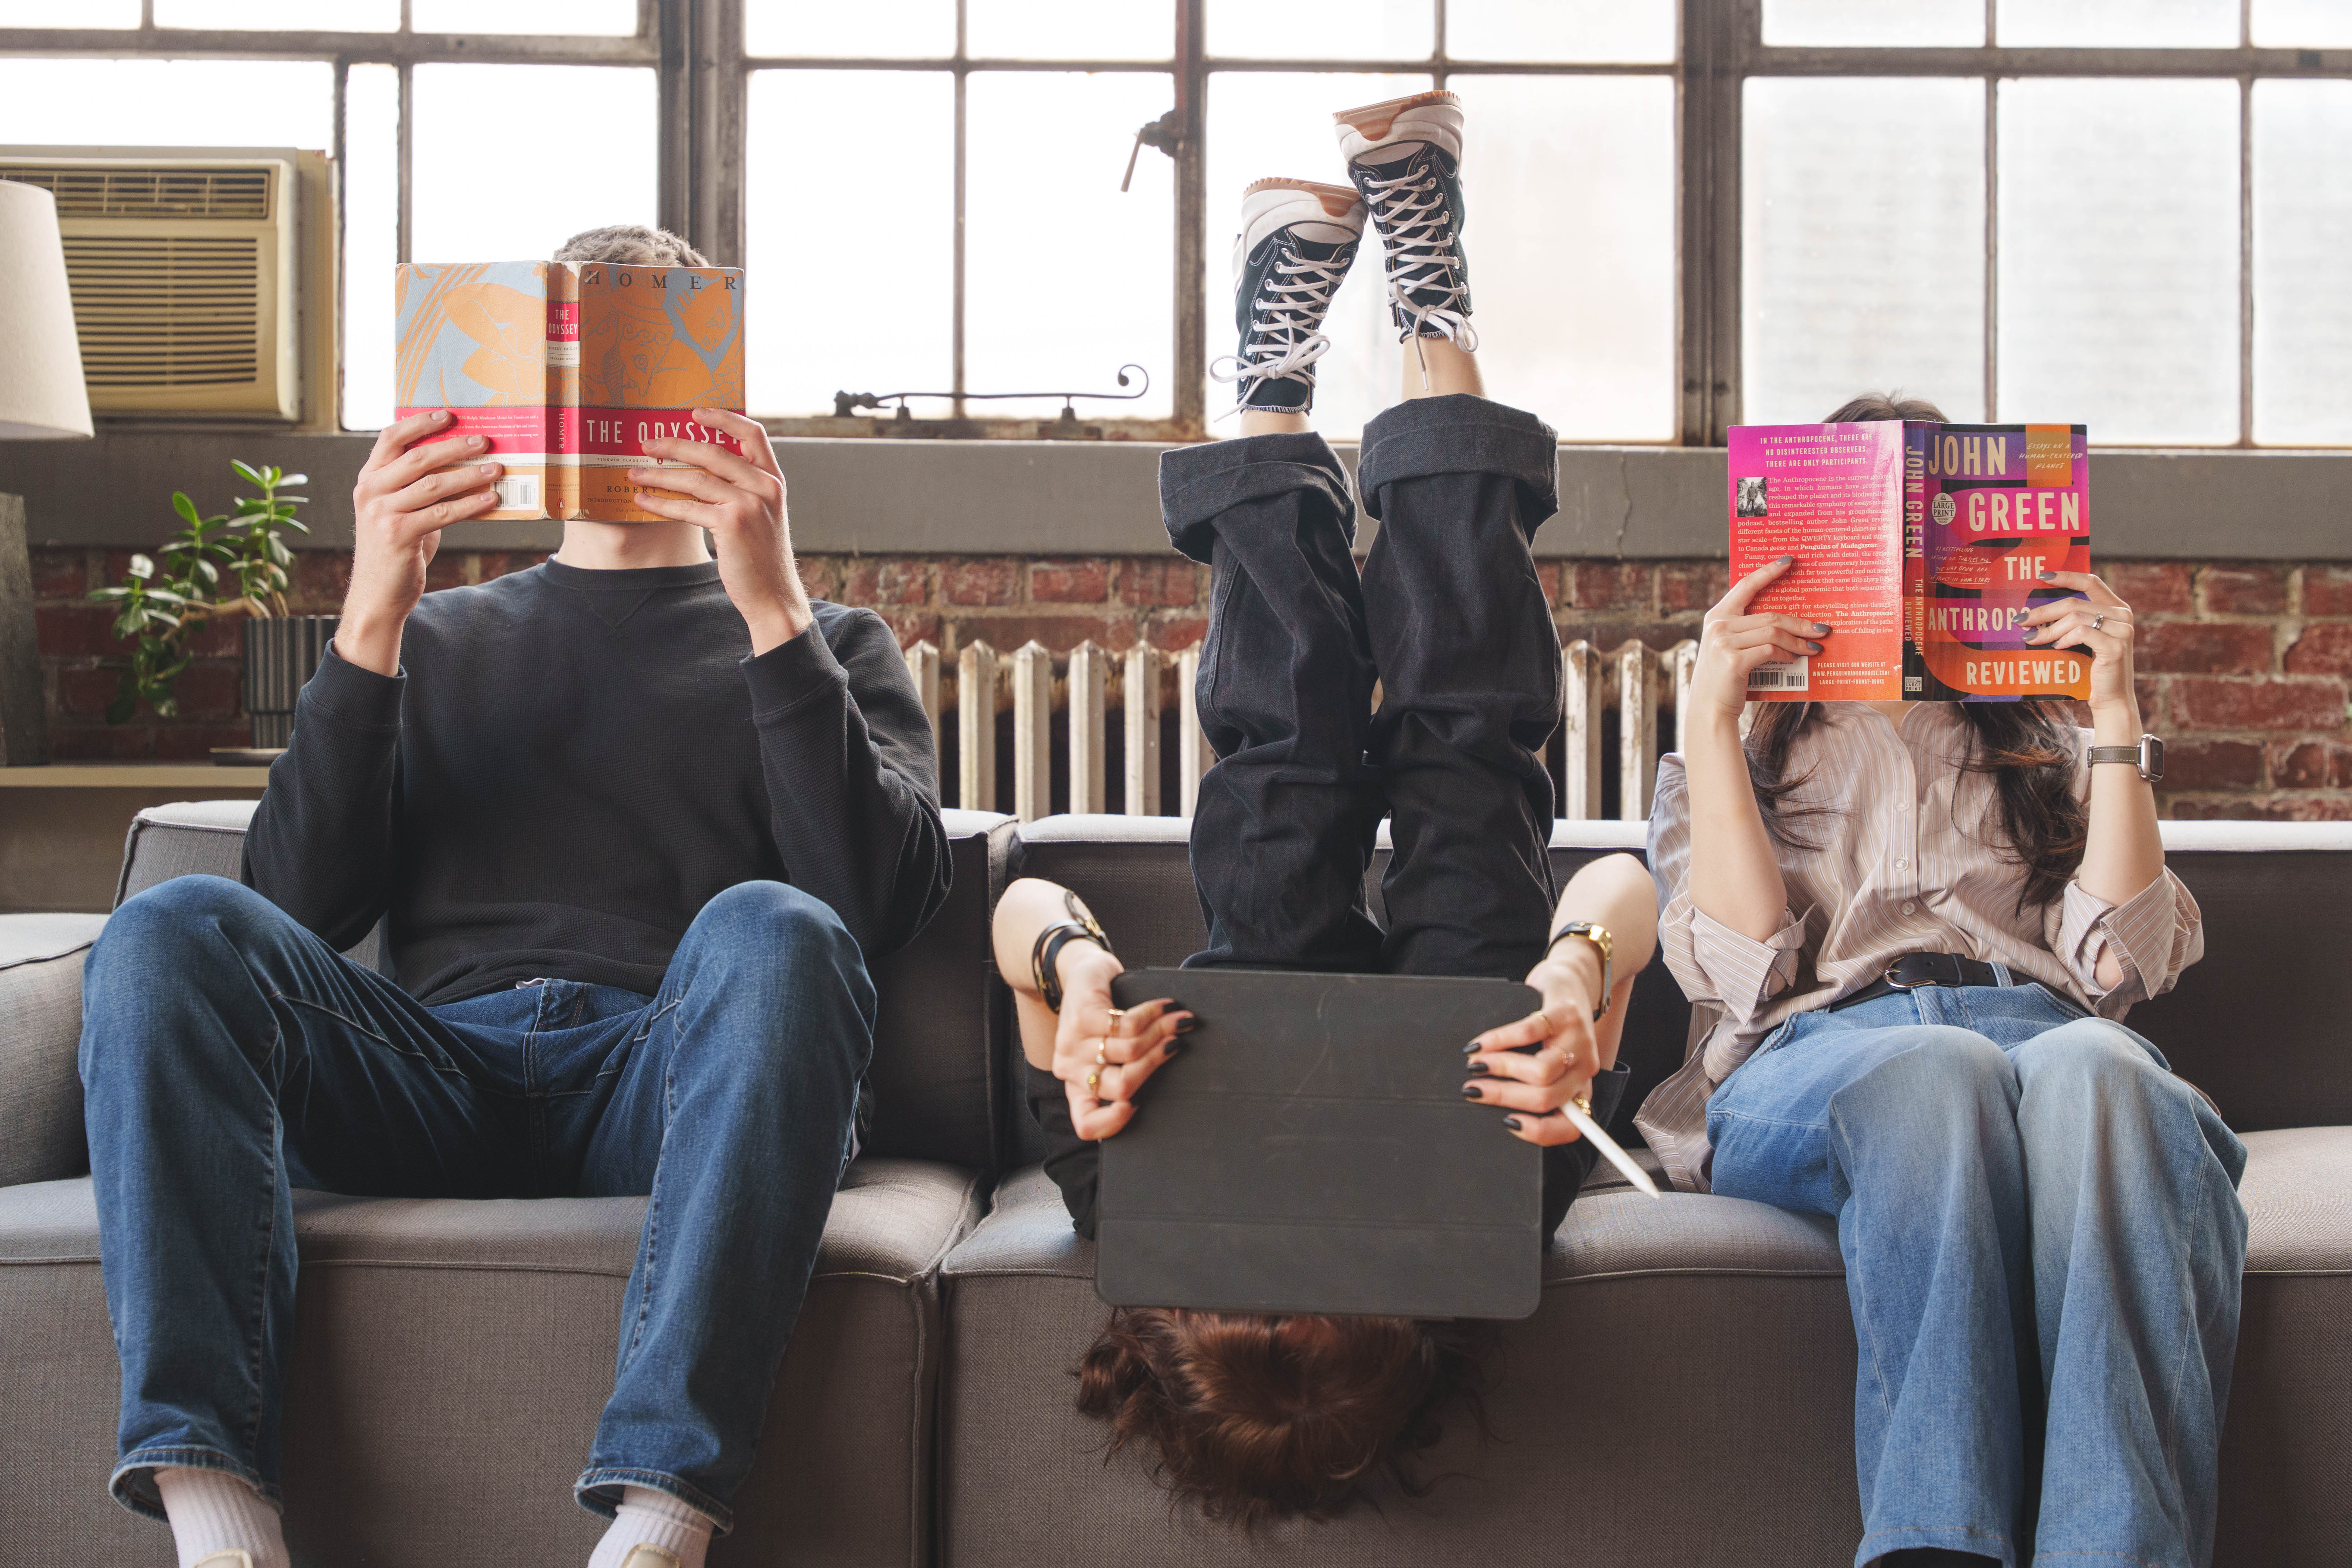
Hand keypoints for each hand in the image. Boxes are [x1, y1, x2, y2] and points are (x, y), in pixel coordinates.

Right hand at [341, 410, 503, 674]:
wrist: (378, 592)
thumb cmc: (397, 548)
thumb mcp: (400, 510)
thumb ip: (417, 486)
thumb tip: (459, 462)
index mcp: (368, 478)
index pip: (391, 438)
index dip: (419, 423)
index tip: (448, 415)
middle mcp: (370, 491)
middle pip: (418, 458)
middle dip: (454, 447)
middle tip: (485, 440)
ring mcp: (381, 513)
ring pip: (433, 485)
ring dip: (469, 475)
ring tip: (496, 468)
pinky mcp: (398, 534)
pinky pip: (442, 513)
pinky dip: (469, 504)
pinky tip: (491, 498)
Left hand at [631, 407, 811, 655]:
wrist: (773, 594)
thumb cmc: (761, 556)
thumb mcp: (763, 514)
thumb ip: (744, 488)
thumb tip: (704, 468)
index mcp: (773, 479)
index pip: (752, 434)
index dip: (723, 418)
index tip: (694, 413)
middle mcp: (765, 486)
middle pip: (713, 452)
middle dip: (674, 444)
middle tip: (647, 443)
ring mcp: (750, 504)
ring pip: (695, 478)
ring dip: (660, 474)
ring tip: (634, 472)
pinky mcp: (732, 524)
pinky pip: (688, 507)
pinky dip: (661, 503)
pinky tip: (643, 500)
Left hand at [1051, 944, 1191, 1140]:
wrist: (1080, 975)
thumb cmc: (1103, 1019)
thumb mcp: (1109, 1054)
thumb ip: (1125, 1075)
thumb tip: (1162, 1094)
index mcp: (1078, 1088)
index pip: (1087, 1124)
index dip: (1115, 1121)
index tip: (1138, 1104)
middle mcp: (1070, 1071)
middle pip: (1122, 1086)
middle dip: (1156, 1064)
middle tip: (1177, 1043)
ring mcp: (1073, 1044)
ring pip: (1131, 1052)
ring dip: (1163, 1032)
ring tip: (1179, 1020)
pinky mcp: (1082, 1018)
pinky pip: (1130, 1025)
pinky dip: (1154, 1015)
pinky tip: (1166, 1007)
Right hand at [1461, 937, 1609, 1146]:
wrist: (1574, 982)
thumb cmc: (1552, 1031)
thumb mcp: (1548, 1063)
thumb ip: (1531, 1088)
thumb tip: (1487, 1104)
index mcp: (1578, 1090)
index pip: (1569, 1127)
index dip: (1538, 1132)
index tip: (1506, 1123)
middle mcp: (1583, 1070)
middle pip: (1545, 1098)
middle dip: (1503, 1096)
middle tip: (1472, 1089)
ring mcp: (1578, 1041)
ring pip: (1541, 1071)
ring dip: (1502, 1069)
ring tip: (1476, 1063)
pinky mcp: (1565, 1013)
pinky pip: (1530, 1032)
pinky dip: (1499, 1039)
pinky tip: (1480, 1043)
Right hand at [1689, 556, 1828, 727]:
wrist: (1709, 709)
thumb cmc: (1725, 677)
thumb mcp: (1729, 646)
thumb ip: (1746, 629)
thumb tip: (1785, 622)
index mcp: (1717, 616)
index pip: (1745, 585)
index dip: (1768, 571)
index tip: (1789, 561)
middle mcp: (1718, 625)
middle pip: (1769, 615)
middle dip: (1800, 622)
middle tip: (1822, 629)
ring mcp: (1723, 643)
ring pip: (1773, 633)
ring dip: (1798, 641)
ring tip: (1814, 648)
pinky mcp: (1734, 661)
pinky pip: (1770, 651)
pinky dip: (1786, 655)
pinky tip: (1794, 660)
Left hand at [2021, 570, 2137, 730]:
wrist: (2110, 698)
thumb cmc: (2091, 668)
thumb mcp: (2082, 639)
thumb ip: (2071, 621)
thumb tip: (2034, 613)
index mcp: (2116, 607)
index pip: (2091, 582)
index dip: (2066, 576)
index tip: (2041, 576)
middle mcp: (2122, 615)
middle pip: (2075, 602)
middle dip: (2043, 610)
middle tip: (2020, 619)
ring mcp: (2122, 630)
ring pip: (2075, 618)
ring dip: (2049, 628)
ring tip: (2032, 638)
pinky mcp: (2115, 646)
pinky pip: (2082, 633)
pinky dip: (2064, 639)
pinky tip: (2056, 647)